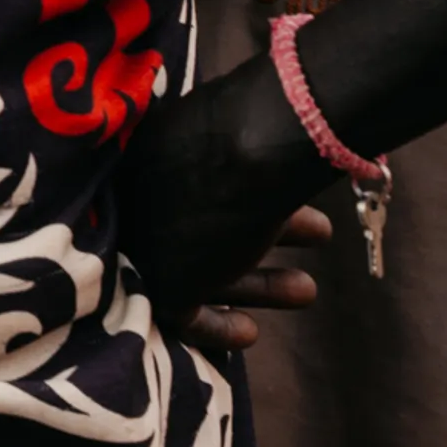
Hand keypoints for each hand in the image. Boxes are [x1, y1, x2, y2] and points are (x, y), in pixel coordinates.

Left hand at [115, 67, 327, 352]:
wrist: (248, 147)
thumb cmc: (247, 122)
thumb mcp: (220, 122)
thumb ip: (223, 135)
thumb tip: (262, 115)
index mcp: (140, 153)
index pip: (173, 188)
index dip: (221, 205)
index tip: (266, 211)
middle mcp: (133, 197)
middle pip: (190, 230)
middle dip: (256, 244)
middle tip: (313, 238)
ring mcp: (142, 239)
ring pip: (197, 270)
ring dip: (253, 284)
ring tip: (307, 289)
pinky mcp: (162, 281)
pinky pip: (183, 315)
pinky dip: (216, 325)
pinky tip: (252, 330)